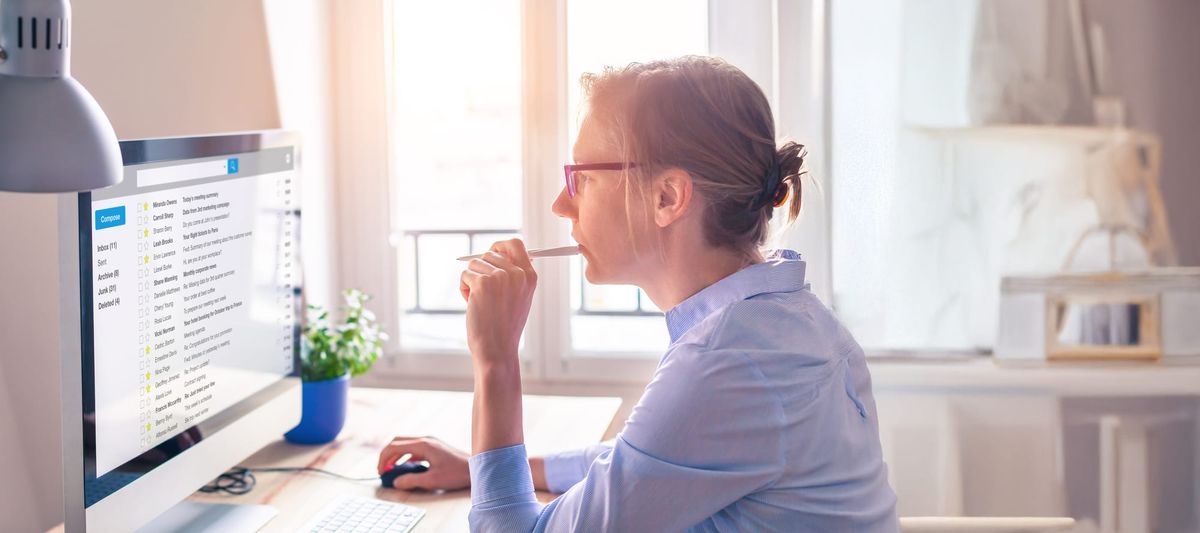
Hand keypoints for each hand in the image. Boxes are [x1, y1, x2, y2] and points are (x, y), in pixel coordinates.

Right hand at [377, 436, 469, 490]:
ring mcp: (430, 442)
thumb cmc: (457, 473)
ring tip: (391, 469)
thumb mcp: (432, 480)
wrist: (475, 468)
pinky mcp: (434, 447)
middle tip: (382, 469)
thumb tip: (396, 481)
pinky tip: (406, 467)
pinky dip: (405, 456)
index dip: (383, 458)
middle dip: (387, 455)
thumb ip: (411, 481)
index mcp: (423, 445)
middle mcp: (425, 439)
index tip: (380, 471)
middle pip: (397, 441)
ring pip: (405, 444)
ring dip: (396, 455)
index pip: (394, 446)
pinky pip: (414, 448)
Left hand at [459, 239, 536, 366]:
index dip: (500, 246)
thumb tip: (496, 253)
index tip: (491, 253)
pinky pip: (465, 275)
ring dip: (472, 281)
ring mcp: (500, 277)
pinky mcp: (482, 283)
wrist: (497, 348)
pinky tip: (472, 305)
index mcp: (529, 276)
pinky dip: (464, 289)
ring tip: (480, 302)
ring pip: (474, 264)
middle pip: (489, 253)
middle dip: (481, 270)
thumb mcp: (519, 298)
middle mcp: (517, 273)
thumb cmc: (505, 327)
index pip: (515, 244)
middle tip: (484, 292)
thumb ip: (513, 275)